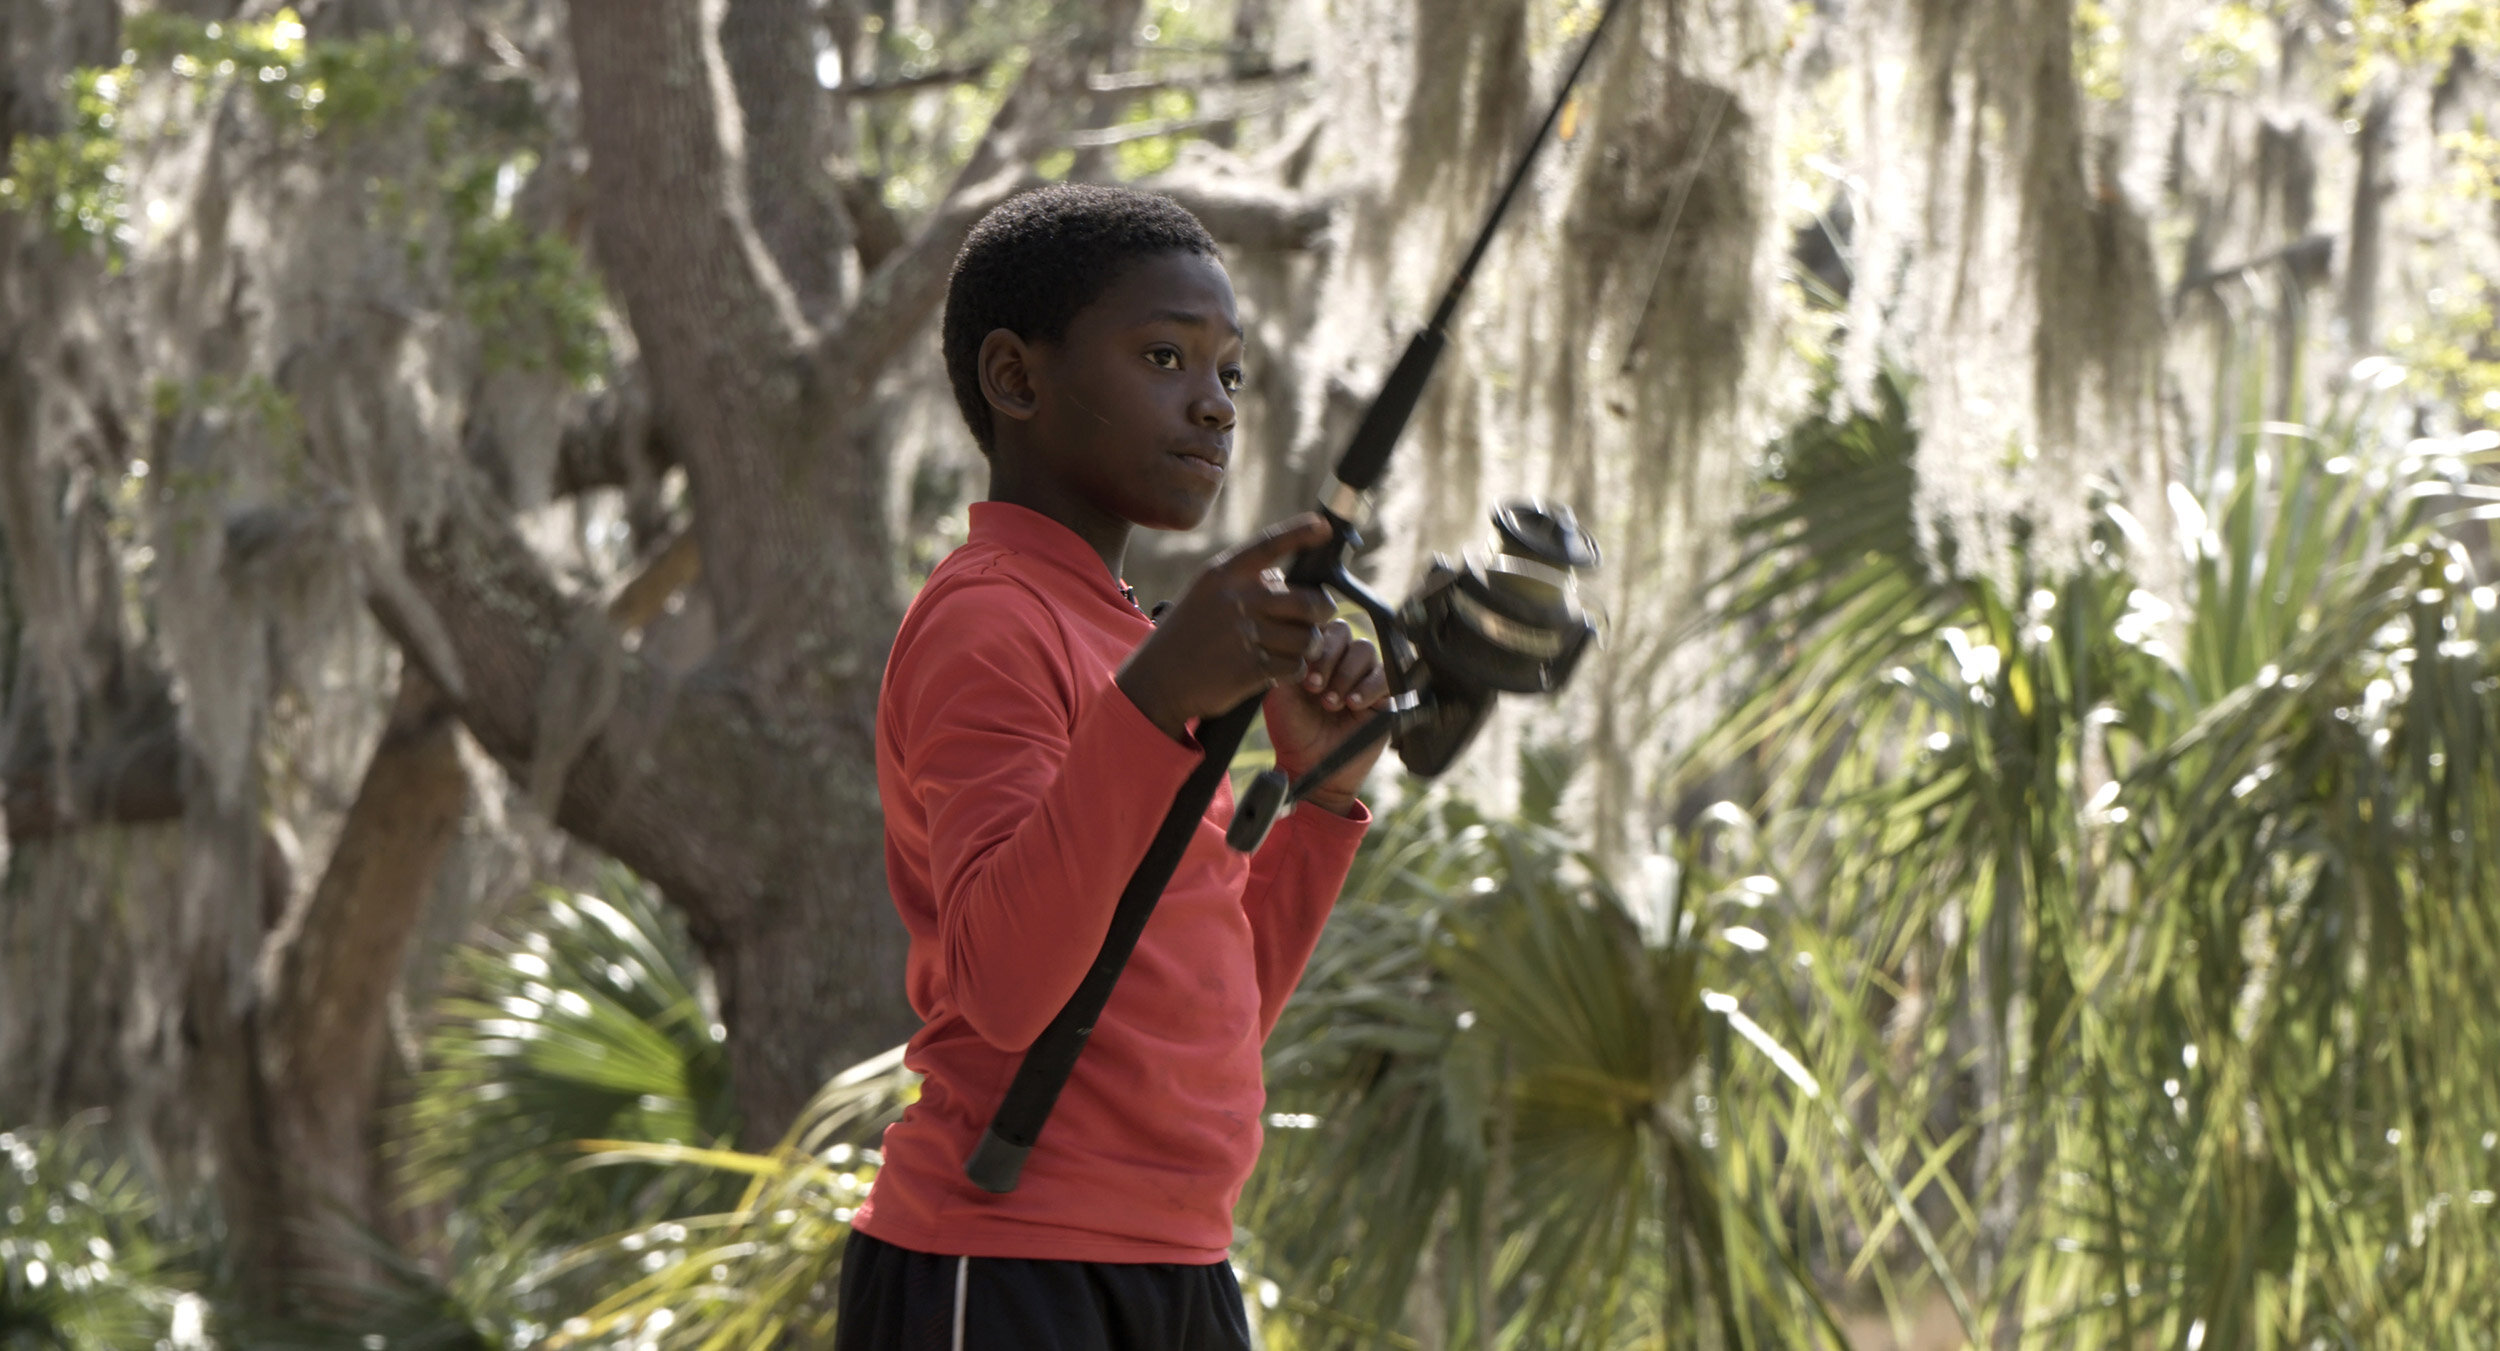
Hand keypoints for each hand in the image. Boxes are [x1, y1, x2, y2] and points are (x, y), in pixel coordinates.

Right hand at [1117, 515, 1340, 741]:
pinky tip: (1278, 669)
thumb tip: (1286, 579)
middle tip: (1322, 617)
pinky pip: (1294, 665)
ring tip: (1294, 648)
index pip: (1269, 545)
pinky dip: (1293, 669)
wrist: (1157, 681)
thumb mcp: (1205, 596)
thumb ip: (1242, 584)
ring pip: (1306, 637)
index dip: (1299, 533)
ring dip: (1308, 645)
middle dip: (1323, 610)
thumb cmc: (1186, 636)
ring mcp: (1244, 634)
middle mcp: (1236, 599)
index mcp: (1222, 575)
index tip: (1323, 526)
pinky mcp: (1251, 667)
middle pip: (1307, 600)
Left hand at [1263, 617, 1390, 813]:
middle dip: (1328, 658)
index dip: (1313, 646)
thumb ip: (1288, 663)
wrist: (1310, 766)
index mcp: (1315, 654)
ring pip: (1365, 650)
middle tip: (1314, 688)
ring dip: (1345, 674)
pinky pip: (1386, 676)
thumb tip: (1301, 641)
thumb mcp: (1281, 694)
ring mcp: (1363, 676)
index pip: (1320, 627)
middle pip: (1345, 632)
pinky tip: (1352, 704)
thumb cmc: (1292, 731)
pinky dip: (1368, 688)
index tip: (1302, 678)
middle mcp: (1340, 660)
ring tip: (1331, 703)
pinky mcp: (1384, 696)